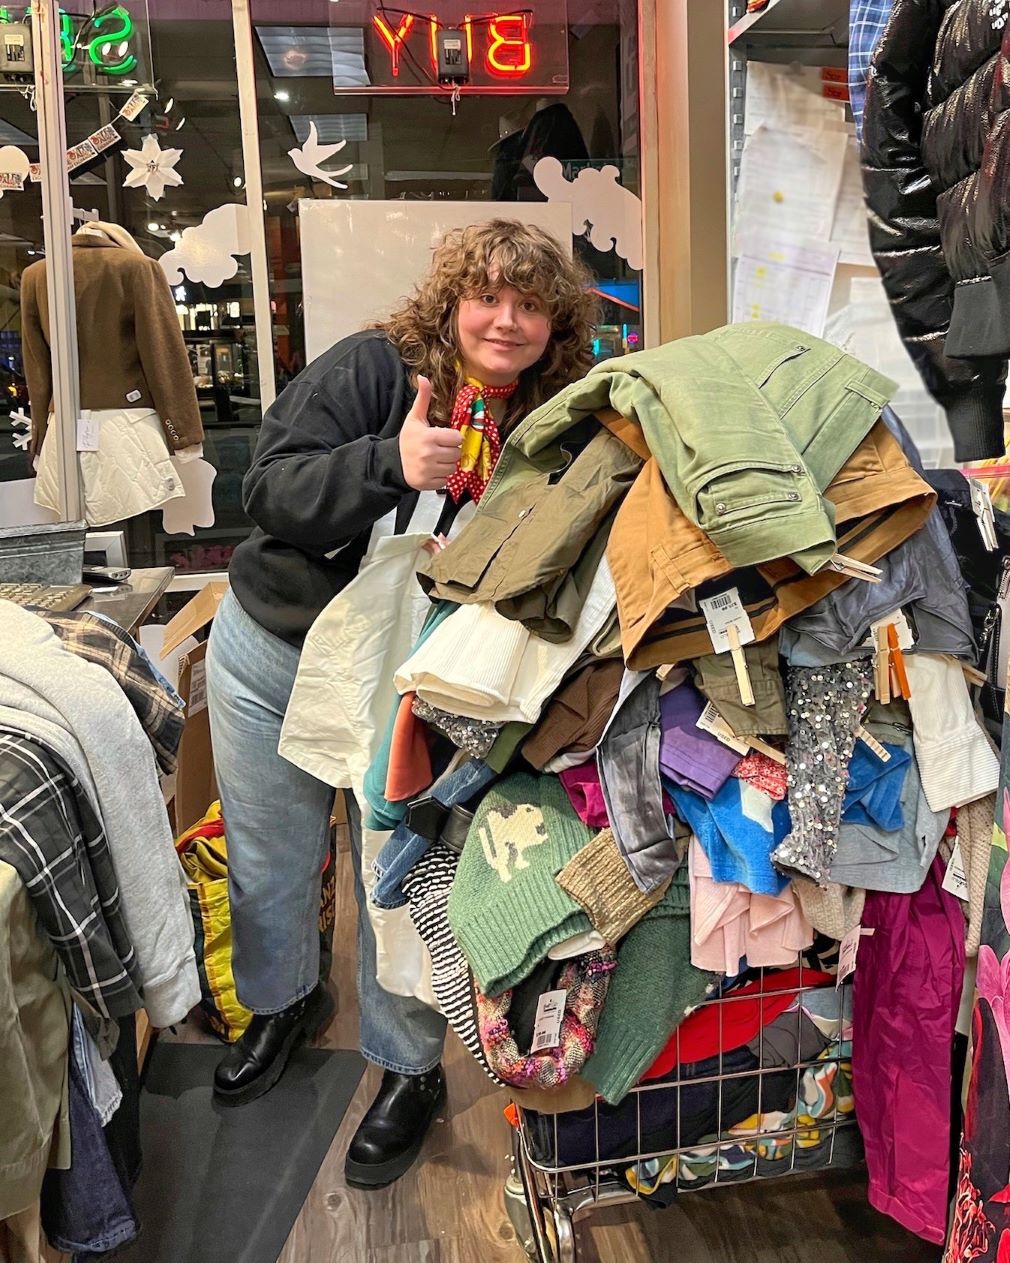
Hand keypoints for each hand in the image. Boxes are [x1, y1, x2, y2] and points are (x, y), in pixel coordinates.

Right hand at [398, 376, 461, 491]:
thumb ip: (422, 398)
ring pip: (453, 467)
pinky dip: (441, 476)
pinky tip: (432, 470)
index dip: (451, 438)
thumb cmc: (408, 439)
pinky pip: (446, 480)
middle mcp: (429, 454)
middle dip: (450, 451)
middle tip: (439, 449)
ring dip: (447, 464)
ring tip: (436, 459)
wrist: (393, 463)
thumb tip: (423, 377)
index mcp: (428, 437)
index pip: (456, 438)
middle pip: (457, 453)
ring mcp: (429, 470)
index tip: (442, 438)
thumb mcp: (414, 418)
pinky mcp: (428, 483)